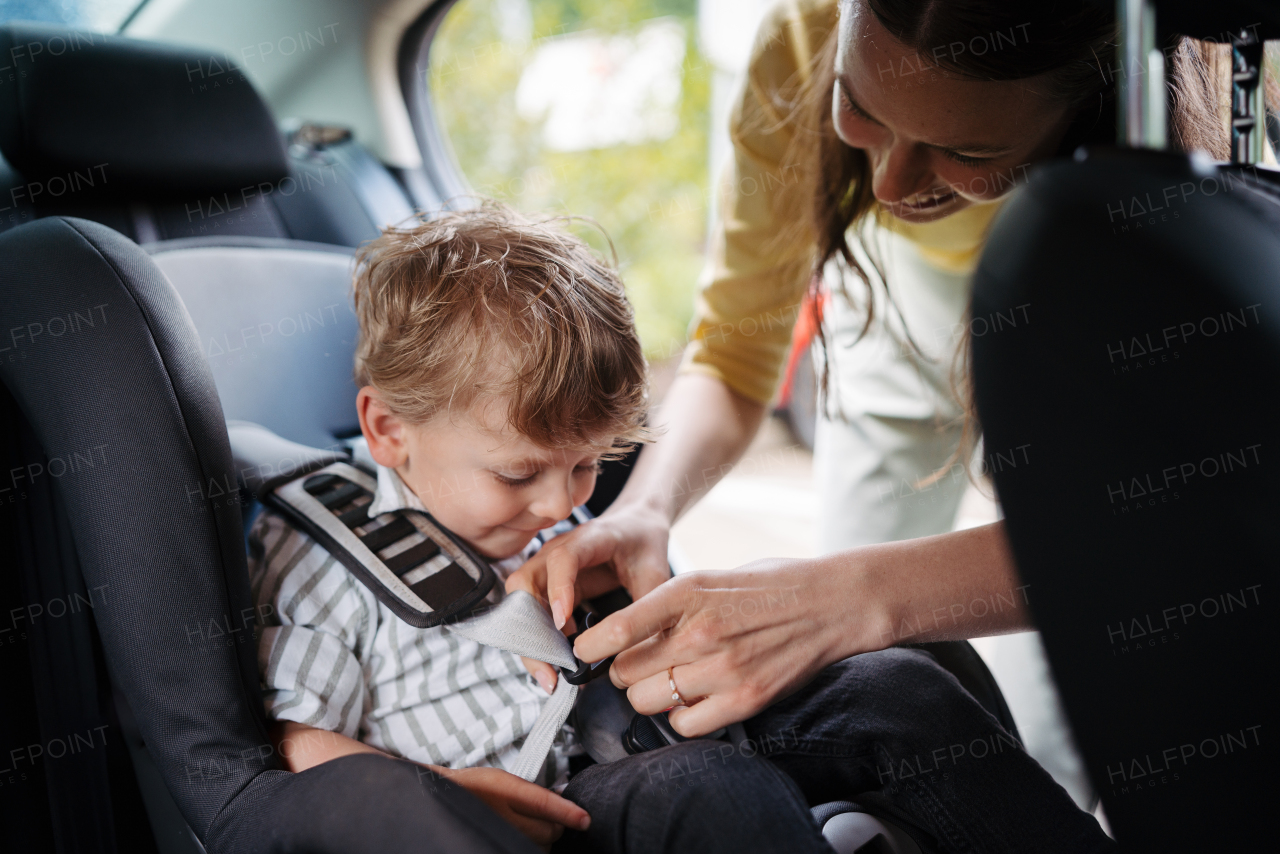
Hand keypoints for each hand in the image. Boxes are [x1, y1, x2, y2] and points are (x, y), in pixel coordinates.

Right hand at [437, 765, 588, 849]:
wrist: (442, 800)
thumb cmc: (474, 787)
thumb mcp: (503, 780)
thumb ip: (531, 793)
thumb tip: (563, 803)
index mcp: (504, 790)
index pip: (542, 803)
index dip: (566, 813)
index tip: (585, 820)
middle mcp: (501, 815)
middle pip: (548, 831)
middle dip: (557, 826)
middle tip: (552, 818)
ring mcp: (499, 834)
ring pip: (541, 847)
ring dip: (545, 840)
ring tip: (533, 828)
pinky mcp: (498, 845)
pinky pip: (527, 851)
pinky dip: (533, 847)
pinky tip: (527, 838)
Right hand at [505, 501, 673, 693]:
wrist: (637, 524)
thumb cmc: (645, 543)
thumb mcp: (657, 572)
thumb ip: (648, 606)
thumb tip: (639, 652)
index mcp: (590, 538)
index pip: (563, 558)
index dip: (558, 588)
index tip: (561, 622)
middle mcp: (558, 550)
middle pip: (526, 582)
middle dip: (531, 627)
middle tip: (551, 668)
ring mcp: (547, 567)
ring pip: (520, 601)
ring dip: (529, 639)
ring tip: (551, 674)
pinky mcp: (547, 586)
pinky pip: (529, 613)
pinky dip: (536, 639)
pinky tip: (553, 664)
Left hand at [571, 558, 870, 737]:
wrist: (832, 602)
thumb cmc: (768, 586)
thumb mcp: (710, 577)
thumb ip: (667, 606)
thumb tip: (621, 636)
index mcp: (686, 592)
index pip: (614, 629)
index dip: (589, 646)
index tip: (585, 651)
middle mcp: (699, 632)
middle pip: (624, 673)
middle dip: (625, 671)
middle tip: (644, 664)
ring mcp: (723, 669)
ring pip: (647, 702)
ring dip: (651, 695)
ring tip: (672, 680)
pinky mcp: (745, 699)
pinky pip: (684, 724)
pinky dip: (682, 716)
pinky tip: (697, 697)